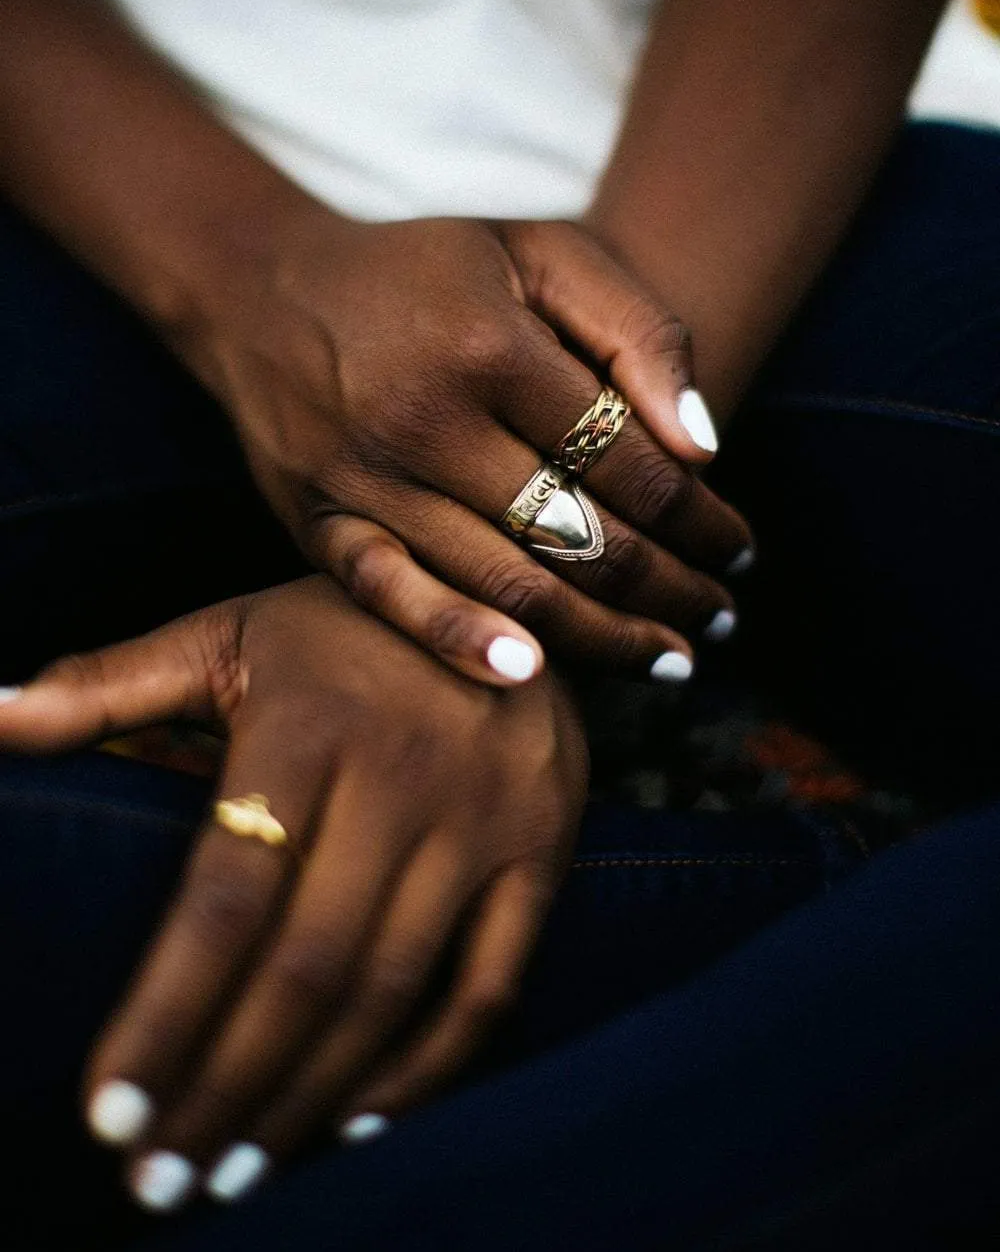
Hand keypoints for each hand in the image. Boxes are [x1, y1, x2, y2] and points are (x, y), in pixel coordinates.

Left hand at [0, 571, 587, 1209]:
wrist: (498, 587)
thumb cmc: (338, 626)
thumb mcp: (225, 634)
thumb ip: (107, 683)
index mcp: (311, 723)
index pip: (226, 895)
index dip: (165, 1012)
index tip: (108, 1111)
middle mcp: (405, 773)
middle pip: (305, 964)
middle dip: (224, 1085)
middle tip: (160, 1180)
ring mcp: (484, 818)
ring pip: (390, 988)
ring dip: (308, 1099)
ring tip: (236, 1172)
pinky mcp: (540, 851)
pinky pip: (490, 983)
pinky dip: (427, 1068)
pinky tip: (356, 1120)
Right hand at [185, 210, 751, 681]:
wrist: (266, 286)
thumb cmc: (429, 271)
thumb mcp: (543, 254)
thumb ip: (637, 331)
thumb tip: (704, 447)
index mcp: (494, 348)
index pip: (631, 462)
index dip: (702, 519)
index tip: (740, 550)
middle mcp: (427, 420)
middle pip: (582, 536)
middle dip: (671, 588)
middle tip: (721, 619)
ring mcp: (367, 480)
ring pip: (509, 582)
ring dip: (603, 636)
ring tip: (670, 660)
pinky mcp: (318, 523)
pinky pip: (393, 597)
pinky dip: (460, 640)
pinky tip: (531, 678)